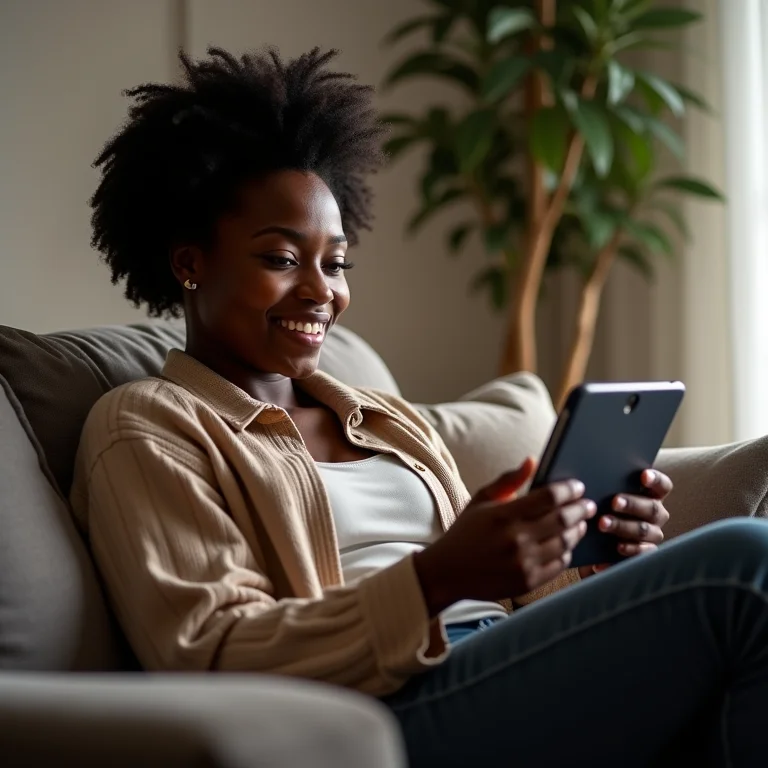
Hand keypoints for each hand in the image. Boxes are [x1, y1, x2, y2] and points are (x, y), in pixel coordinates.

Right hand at [413, 458, 596, 615]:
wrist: (447, 573)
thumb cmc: (465, 532)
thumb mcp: (480, 500)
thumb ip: (508, 480)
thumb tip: (532, 460)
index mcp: (504, 515)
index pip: (549, 497)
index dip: (569, 489)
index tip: (577, 486)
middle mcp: (516, 539)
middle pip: (563, 519)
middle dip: (580, 508)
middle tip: (587, 504)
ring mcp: (524, 563)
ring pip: (566, 542)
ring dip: (577, 530)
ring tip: (580, 523)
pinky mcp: (528, 583)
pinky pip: (560, 565)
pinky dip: (567, 552)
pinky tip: (566, 544)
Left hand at [585, 469, 671, 574]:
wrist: (596, 542)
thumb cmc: (603, 508)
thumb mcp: (605, 497)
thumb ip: (606, 487)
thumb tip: (589, 479)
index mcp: (651, 496)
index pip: (662, 486)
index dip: (655, 480)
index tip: (643, 475)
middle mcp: (656, 515)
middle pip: (652, 508)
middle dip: (632, 504)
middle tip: (614, 502)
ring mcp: (653, 534)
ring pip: (644, 530)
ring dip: (623, 526)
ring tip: (603, 523)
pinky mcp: (645, 553)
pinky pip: (642, 552)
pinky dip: (628, 549)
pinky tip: (615, 547)